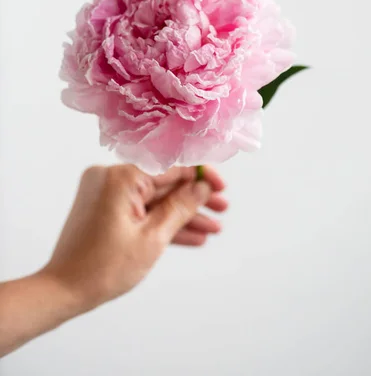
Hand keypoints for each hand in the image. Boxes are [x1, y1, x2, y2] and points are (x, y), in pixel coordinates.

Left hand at [43, 164, 227, 312]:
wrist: (63, 290)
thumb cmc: (103, 267)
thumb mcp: (152, 238)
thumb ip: (181, 207)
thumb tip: (203, 187)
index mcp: (121, 176)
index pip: (170, 167)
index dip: (200, 176)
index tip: (220, 188)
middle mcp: (111, 176)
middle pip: (163, 183)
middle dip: (193, 200)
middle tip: (221, 209)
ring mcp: (107, 192)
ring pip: (154, 199)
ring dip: (181, 214)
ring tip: (212, 228)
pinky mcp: (105, 207)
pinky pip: (140, 209)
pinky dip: (161, 222)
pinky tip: (191, 236)